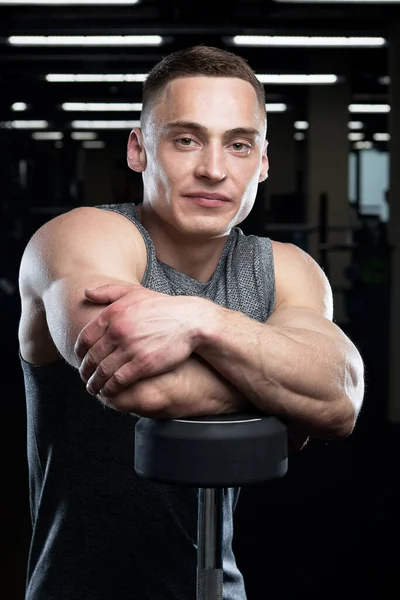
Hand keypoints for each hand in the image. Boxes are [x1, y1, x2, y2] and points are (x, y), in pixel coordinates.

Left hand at [74, 283, 208, 397]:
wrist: (190, 321)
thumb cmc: (163, 307)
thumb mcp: (135, 292)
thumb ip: (108, 291)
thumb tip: (86, 293)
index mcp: (113, 314)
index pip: (85, 338)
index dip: (80, 351)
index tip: (81, 358)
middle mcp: (118, 331)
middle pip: (92, 357)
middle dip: (85, 371)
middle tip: (85, 377)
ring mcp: (130, 349)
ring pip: (103, 371)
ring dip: (95, 383)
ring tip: (94, 388)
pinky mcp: (143, 365)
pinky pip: (118, 381)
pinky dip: (110, 389)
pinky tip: (109, 392)